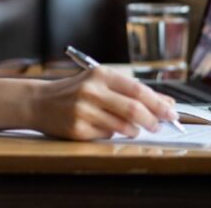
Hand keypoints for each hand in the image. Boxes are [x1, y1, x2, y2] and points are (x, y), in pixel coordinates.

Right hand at [30, 67, 177, 140]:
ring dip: (134, 131)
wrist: (39, 102)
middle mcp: (91, 90)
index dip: (158, 103)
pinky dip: (113, 135)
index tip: (172, 113)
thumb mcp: (101, 83)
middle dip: (152, 120)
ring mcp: (83, 110)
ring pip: (123, 127)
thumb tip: (166, 102)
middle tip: (159, 125)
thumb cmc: (75, 91)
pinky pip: (106, 136)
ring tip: (133, 129)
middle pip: (134, 109)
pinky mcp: (77, 129)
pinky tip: (107, 129)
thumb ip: (131, 91)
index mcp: (100, 74)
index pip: (138, 90)